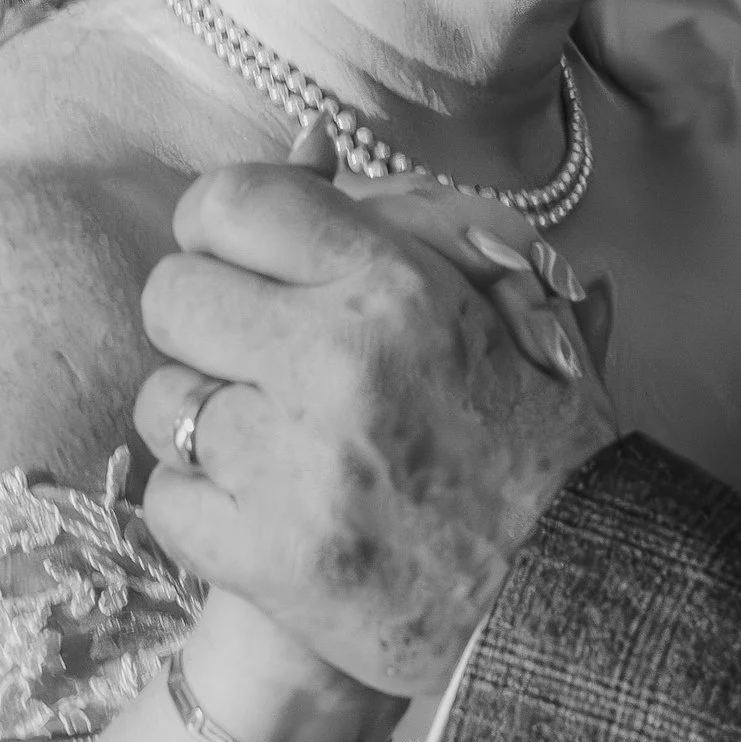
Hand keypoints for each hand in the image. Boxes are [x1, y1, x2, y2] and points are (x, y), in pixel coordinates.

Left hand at [134, 161, 617, 703]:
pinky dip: (204, 506)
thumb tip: (307, 138)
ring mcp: (287, 467)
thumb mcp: (517, 311)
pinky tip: (267, 511)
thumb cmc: (553, 450)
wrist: (576, 604)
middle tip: (253, 355)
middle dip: (204, 321)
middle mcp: (332, 363)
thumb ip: (409, 220)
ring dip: (206, 420)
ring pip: (164, 402)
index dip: (219, 226)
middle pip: (174, 296)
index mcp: (399, 288)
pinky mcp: (262, 560)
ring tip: (275, 444)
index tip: (238, 255)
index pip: (232, 202)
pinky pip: (167, 498)